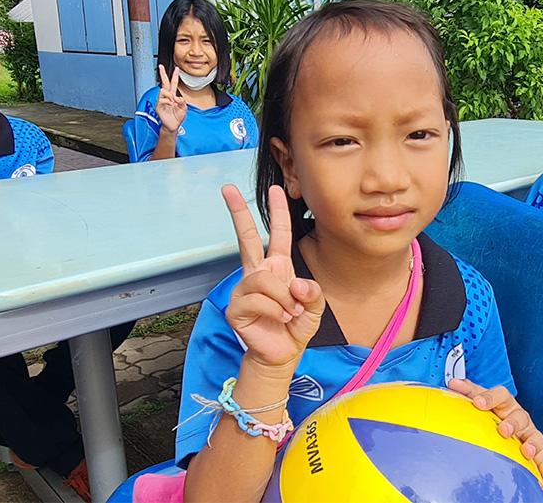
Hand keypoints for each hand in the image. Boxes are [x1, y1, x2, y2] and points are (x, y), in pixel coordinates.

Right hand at [156, 64, 187, 133]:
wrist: (173, 126)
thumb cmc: (177, 117)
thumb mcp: (184, 108)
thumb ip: (182, 101)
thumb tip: (176, 97)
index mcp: (173, 96)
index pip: (173, 83)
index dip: (175, 76)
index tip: (176, 69)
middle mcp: (167, 97)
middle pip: (164, 82)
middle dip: (162, 74)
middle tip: (161, 67)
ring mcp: (162, 101)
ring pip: (163, 90)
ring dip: (170, 94)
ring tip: (173, 101)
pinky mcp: (158, 106)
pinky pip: (162, 99)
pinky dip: (168, 101)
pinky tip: (170, 105)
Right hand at [222, 184, 324, 371]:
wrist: (282, 355)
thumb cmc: (295, 327)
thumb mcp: (315, 306)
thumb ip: (312, 291)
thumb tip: (295, 284)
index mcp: (277, 268)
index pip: (276, 234)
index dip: (277, 212)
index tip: (276, 189)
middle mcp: (257, 274)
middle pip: (245, 237)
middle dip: (238, 211)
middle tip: (227, 188)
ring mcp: (244, 289)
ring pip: (264, 280)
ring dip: (282, 297)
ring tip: (289, 312)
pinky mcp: (236, 307)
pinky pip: (257, 300)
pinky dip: (274, 310)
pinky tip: (278, 319)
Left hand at [448, 379, 542, 489]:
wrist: (503, 416)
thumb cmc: (491, 408)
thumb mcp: (479, 397)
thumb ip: (468, 391)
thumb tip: (453, 383)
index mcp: (505, 402)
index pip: (501, 395)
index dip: (490, 398)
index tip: (478, 403)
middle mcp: (520, 416)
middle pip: (520, 416)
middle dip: (512, 423)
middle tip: (503, 430)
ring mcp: (528, 432)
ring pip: (535, 436)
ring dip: (532, 444)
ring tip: (527, 451)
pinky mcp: (535, 449)